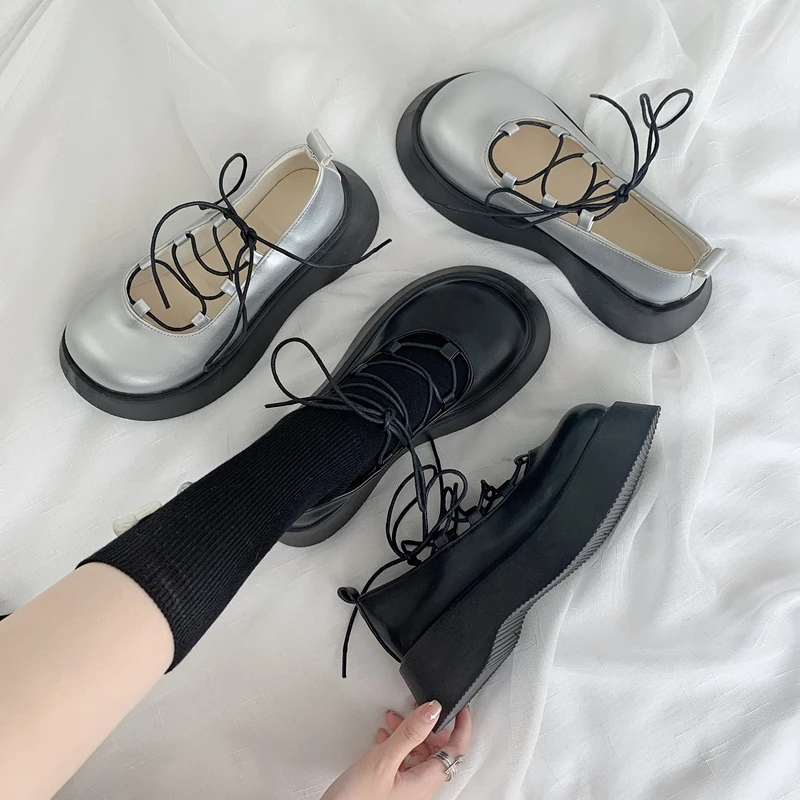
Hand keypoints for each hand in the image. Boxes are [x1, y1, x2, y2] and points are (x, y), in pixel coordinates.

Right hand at [322, 701, 470, 799]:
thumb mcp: (384, 761)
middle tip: (419, 708)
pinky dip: (398, 745)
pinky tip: (386, 736)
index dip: (460, 727)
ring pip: (419, 755)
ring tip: (396, 720)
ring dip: (410, 734)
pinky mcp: (393, 790)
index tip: (461, 708)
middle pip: (437, 751)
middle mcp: (419, 789)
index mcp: (424, 783)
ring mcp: (406, 790)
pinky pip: (404, 762)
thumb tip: (432, 710)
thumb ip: (410, 734)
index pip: (455, 751)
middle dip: (428, 726)